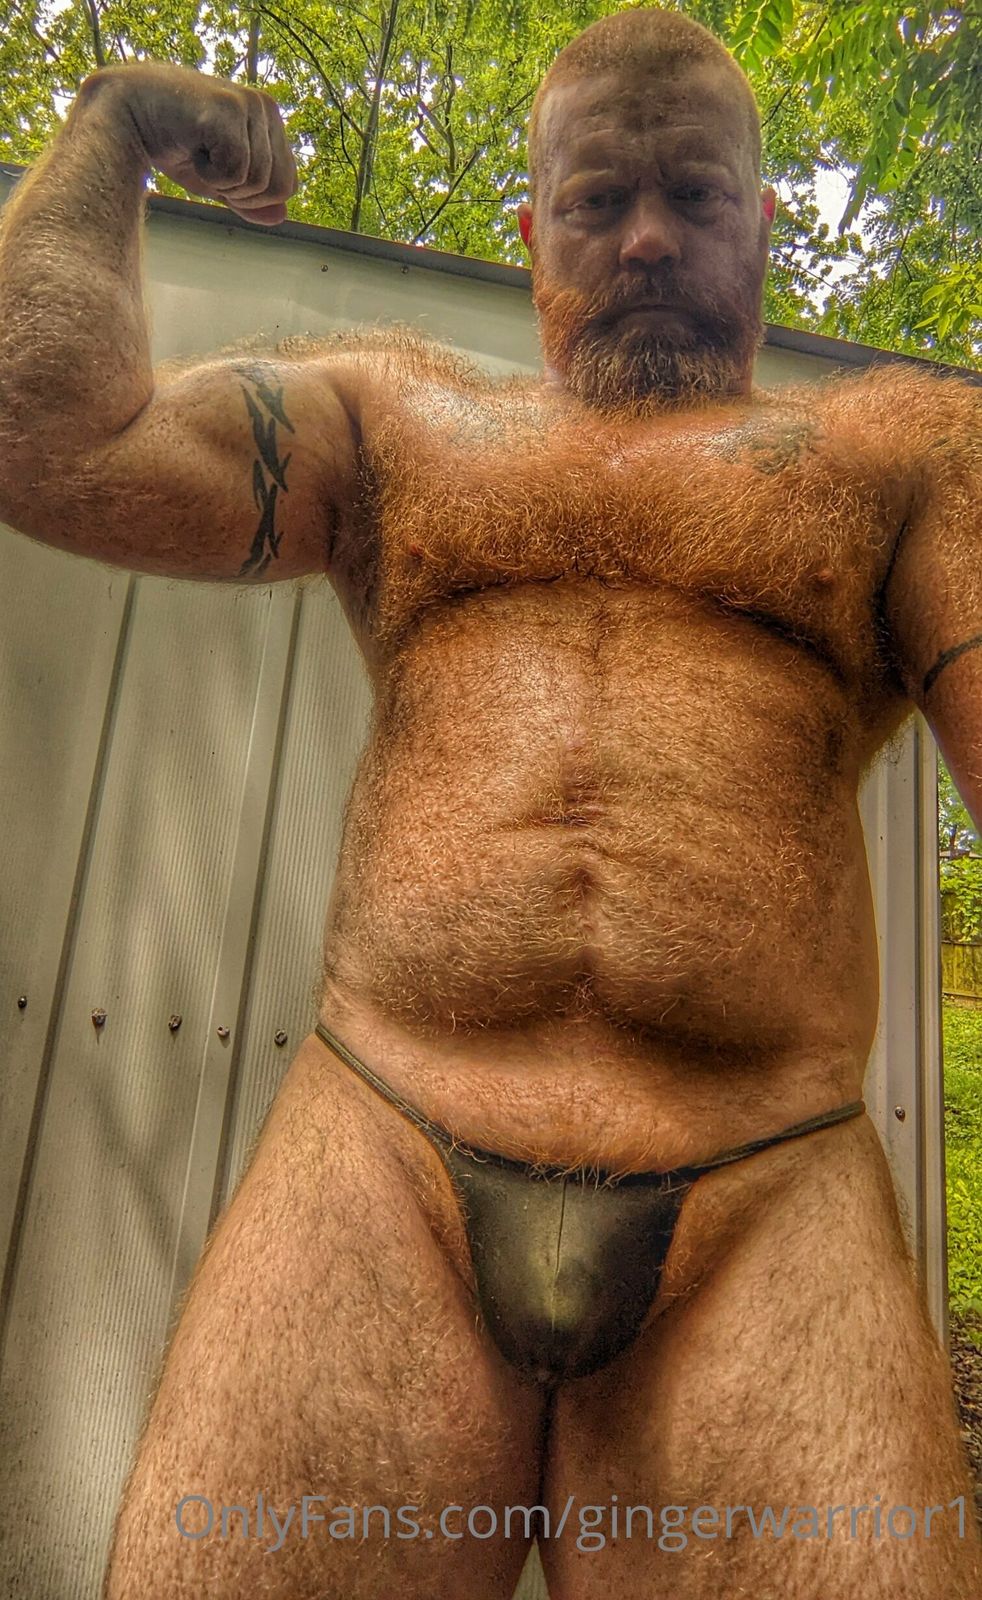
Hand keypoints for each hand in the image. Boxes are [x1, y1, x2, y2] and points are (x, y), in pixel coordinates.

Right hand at [79, 61, 297, 226]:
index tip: (222, 174)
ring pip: (257, 182)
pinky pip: (236, 172)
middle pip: (278, 188)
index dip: (254, 198)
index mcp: (271, 121)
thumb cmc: (173, 142)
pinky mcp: (227, 109)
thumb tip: (281, 216)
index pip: (288, 184)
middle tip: (209, 167)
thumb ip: (250, 198)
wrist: (126, 110)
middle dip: (242, 195)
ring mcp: (248, 105)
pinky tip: (191, 148)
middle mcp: (266, 107)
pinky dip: (210, 175)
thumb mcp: (218, 179)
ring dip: (221, 183)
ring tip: (197, 152)